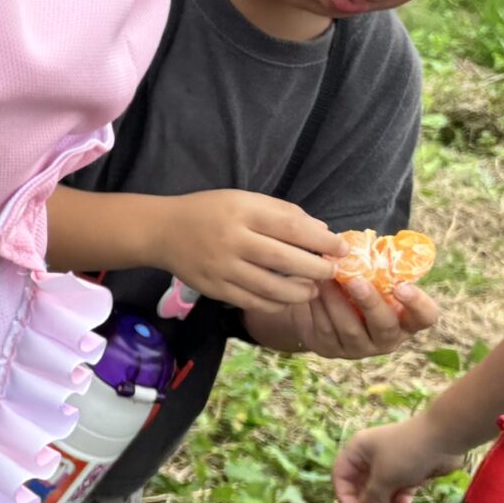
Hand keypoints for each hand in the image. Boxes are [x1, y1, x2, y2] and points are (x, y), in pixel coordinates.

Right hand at [156, 191, 340, 309]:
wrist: (162, 231)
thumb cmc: (209, 211)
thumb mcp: (244, 199)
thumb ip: (282, 212)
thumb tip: (322, 231)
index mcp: (242, 213)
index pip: (292, 228)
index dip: (322, 241)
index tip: (341, 248)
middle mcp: (232, 241)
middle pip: (285, 261)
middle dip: (317, 269)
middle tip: (332, 271)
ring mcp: (222, 268)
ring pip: (272, 288)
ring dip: (300, 292)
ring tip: (312, 289)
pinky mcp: (215, 289)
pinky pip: (253, 302)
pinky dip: (276, 303)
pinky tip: (286, 299)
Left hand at [266, 276, 440, 361]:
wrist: (322, 312)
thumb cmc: (357, 288)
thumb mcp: (372, 280)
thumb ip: (377, 268)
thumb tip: (363, 241)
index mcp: (407, 319)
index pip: (425, 317)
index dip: (418, 304)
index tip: (403, 285)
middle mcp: (388, 339)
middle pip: (384, 326)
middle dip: (370, 302)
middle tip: (356, 281)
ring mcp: (360, 348)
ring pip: (350, 329)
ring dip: (337, 300)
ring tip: (326, 277)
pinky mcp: (332, 350)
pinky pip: (326, 329)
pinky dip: (319, 306)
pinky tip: (312, 288)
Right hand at [335, 414, 461, 502]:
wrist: (444, 439)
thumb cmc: (405, 453)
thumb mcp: (384, 477)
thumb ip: (370, 500)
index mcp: (357, 451)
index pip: (342, 476)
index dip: (346, 495)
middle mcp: (371, 457)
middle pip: (362, 486)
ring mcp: (391, 465)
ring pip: (382, 491)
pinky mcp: (409, 472)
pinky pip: (399, 490)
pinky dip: (401, 500)